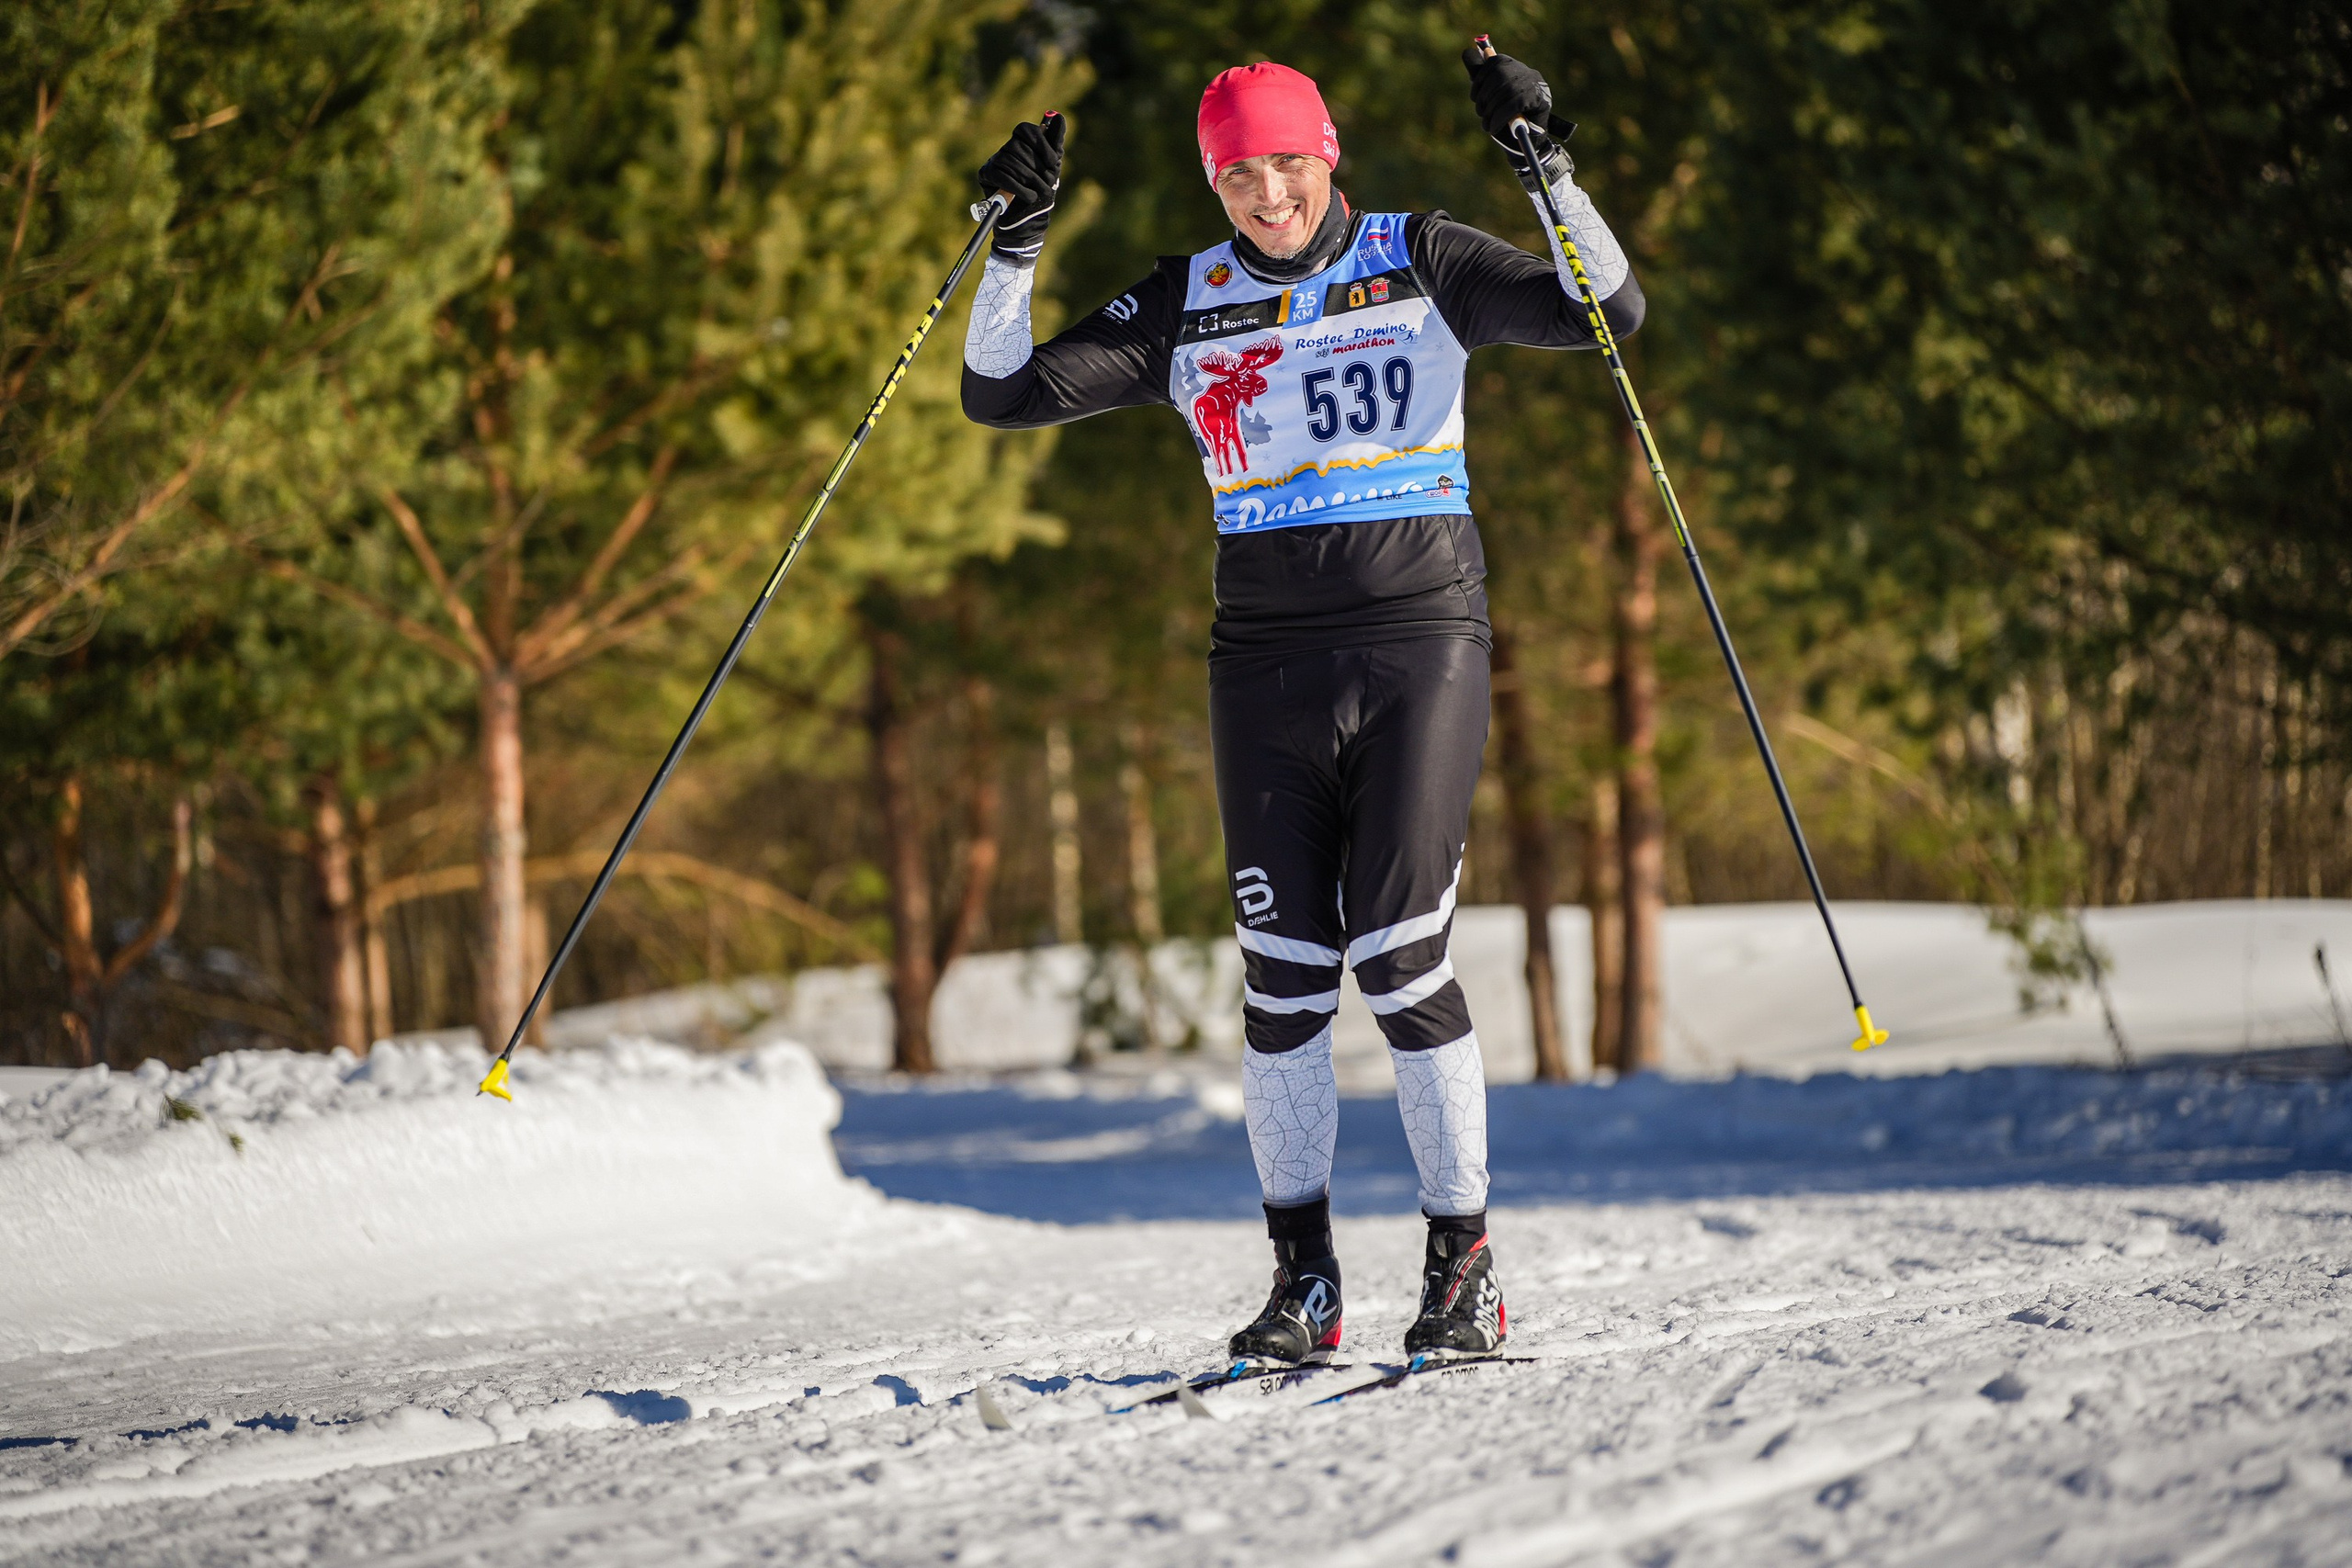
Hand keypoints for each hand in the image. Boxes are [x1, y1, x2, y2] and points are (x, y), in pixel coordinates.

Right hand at [976, 112, 1064, 259]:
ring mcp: (993, 162)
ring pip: (1012, 162)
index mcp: (1019, 145)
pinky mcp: (986, 176)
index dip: (1041, 144)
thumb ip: (1055, 143)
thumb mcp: (1052, 169)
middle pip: (1019, 147)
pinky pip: (1003, 176)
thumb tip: (1058, 115)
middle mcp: (1004, 150)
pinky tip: (1028, 197)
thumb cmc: (1040, 195)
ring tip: (1038, 193)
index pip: (1024, 130)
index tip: (1053, 163)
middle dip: (1038, 168)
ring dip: (1030, 180)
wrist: (1027, 223)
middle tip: (1047, 184)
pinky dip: (1019, 188)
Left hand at [1460, 44, 1574, 191]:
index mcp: (1513, 67)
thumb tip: (1467, 52)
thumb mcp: (1489, 96)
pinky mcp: (1540, 99)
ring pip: (1506, 90)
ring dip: (1491, 110)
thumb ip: (1479, 76)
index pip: (1493, 63)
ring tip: (1487, 124)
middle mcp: (1526, 72)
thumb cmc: (1505, 120)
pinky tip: (1494, 127)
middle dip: (1485, 97)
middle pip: (1499, 75)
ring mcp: (1535, 84)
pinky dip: (1500, 117)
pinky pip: (1514, 103)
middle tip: (1482, 114)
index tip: (1475, 97)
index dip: (1479, 80)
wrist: (1528, 145)